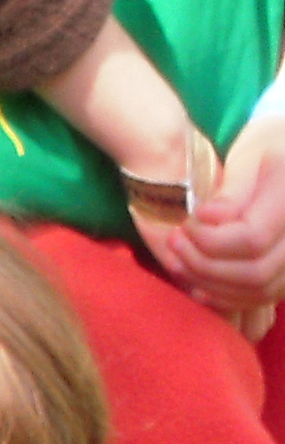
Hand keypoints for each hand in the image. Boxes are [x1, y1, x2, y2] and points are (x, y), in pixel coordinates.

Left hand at [158, 115, 284, 339]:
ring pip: (258, 291)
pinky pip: (263, 297)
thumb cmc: (269, 147)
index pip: (252, 239)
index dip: (210, 241)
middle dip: (203, 264)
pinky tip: (199, 284)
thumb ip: (232, 190)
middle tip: (174, 243)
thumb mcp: (250, 154)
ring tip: (179, 261)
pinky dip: (227, 296)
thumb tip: (207, 218)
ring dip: (210, 283)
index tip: (186, 224)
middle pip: (255, 272)